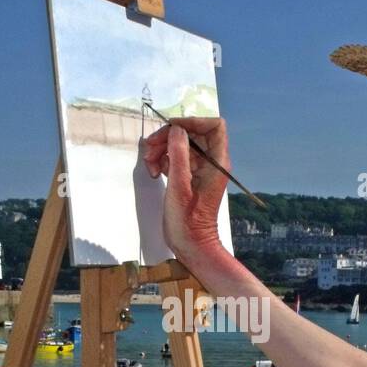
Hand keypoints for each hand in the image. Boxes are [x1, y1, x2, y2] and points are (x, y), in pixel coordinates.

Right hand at [142, 117, 230, 265]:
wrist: (191, 245)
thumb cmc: (188, 221)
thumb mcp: (180, 186)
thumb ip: (179, 155)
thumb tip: (176, 130)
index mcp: (217, 162)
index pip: (214, 126)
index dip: (193, 121)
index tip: (172, 127)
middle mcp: (211, 163)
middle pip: (192, 134)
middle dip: (169, 137)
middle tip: (150, 148)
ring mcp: (199, 170)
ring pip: (180, 146)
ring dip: (161, 150)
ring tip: (149, 165)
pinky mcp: (188, 178)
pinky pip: (175, 159)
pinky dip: (162, 161)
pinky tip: (154, 172)